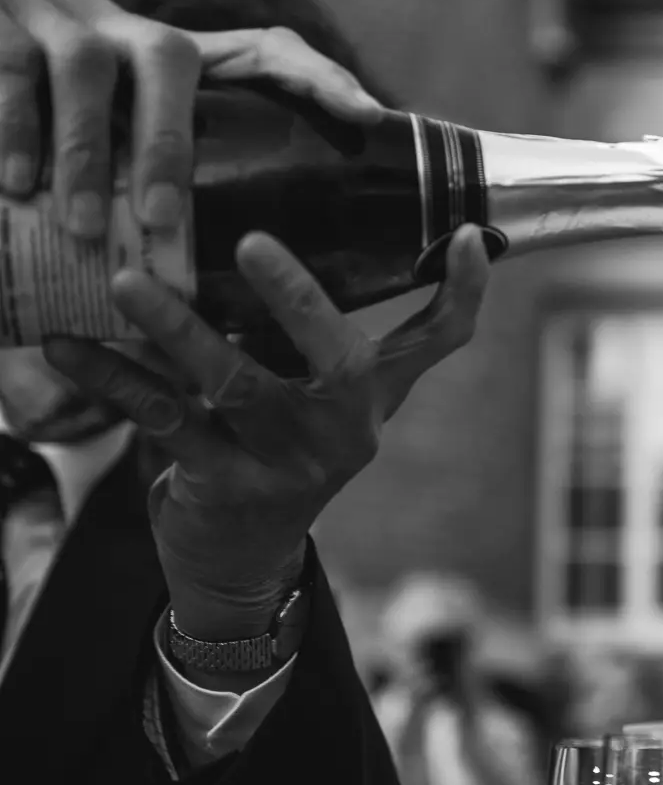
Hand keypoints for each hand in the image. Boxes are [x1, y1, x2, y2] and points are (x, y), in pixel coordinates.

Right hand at [0, 0, 383, 238]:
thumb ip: (173, 203)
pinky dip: (13, 128)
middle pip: (169, 58)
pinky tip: (15, 186)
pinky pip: (8, 68)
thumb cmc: (62, 156)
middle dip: (167, 142)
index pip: (266, 49)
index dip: (317, 76)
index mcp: (176, 57)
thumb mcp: (125, 171)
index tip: (367, 118)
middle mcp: (124, 24)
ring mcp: (55, 15)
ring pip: (84, 64)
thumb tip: (220, 292)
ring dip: (85, 148)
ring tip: (87, 225)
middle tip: (165, 221)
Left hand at [41, 225, 489, 646]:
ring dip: (177, 329)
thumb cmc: (276, 449)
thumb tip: (269, 223)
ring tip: (127, 282)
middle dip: (299, 299)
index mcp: (375, 396)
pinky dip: (111, 377)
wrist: (239, 561)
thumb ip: (312, 333)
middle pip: (344, 360)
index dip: (465, 291)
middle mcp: (348, 428)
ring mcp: (291, 463)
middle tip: (251, 240)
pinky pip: (163, 419)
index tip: (473, 234)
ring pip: (237, 383)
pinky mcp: (227, 485)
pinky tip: (66, 345)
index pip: (441, 340)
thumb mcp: (315, 397)